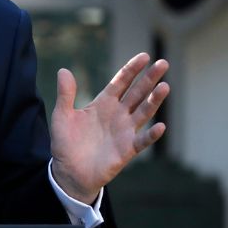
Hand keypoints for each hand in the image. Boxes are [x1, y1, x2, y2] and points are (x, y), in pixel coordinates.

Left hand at [50, 53, 169, 203]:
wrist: (69, 171)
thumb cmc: (66, 143)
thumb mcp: (62, 116)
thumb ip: (65, 94)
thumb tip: (63, 70)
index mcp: (103, 103)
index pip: (121, 82)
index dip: (132, 70)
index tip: (144, 56)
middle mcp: (118, 114)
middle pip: (137, 93)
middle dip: (149, 78)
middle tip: (163, 63)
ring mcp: (124, 131)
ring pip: (144, 112)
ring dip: (154, 100)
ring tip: (164, 86)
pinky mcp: (127, 150)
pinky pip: (142, 141)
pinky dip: (151, 135)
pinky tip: (160, 126)